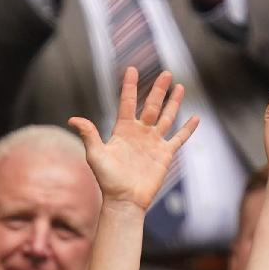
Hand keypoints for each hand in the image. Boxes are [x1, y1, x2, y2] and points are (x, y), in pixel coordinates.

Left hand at [67, 69, 198, 211]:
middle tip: (166, 73)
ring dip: (173, 102)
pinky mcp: (165, 154)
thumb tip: (73, 119)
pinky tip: (195, 118)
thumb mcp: (96, 155)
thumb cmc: (107, 179)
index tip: (132, 69)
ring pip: (167, 117)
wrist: (124, 200)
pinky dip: (188, 129)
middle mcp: (139, 133)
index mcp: (122, 130)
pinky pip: (179, 138)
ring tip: (179, 86)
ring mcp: (153, 143)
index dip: (130, 86)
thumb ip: (89, 135)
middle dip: (158, 90)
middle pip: (151, 106)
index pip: (127, 103)